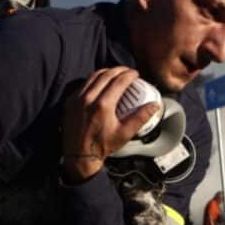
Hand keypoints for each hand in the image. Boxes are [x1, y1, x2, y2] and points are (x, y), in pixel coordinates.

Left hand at [61, 67, 159, 183]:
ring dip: (107, 71)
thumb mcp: (125, 133)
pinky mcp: (70, 101)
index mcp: (103, 105)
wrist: (79, 155)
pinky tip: (101, 83)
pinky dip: (94, 79)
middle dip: (119, 69)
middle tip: (128, 71)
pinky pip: (84, 84)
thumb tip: (155, 105)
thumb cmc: (102, 146)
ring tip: (116, 73)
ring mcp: (77, 98)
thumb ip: (141, 117)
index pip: (119, 81)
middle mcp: (88, 98)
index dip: (130, 74)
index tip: (136, 74)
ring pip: (93, 76)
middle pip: (106, 74)